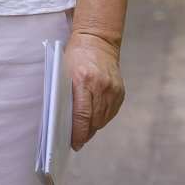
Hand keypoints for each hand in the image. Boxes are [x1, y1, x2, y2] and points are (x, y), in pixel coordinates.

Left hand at [68, 32, 124, 149]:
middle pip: (94, 120)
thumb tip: (64, 121)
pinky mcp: (120, 91)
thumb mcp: (65, 72)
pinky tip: (95, 120)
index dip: (78, 133)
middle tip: (77, 142)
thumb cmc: (76, 56)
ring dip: (94, 127)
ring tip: (85, 132)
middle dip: (85, 134)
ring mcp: (113, 89)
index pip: (82, 115)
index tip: (74, 144)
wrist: (97, 41)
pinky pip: (111, 112)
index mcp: (84, 80)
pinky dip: (102, 118)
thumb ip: (66, 95)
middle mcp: (101, 86)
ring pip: (104, 119)